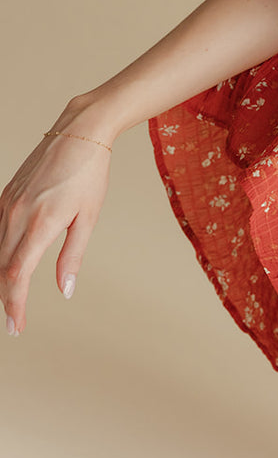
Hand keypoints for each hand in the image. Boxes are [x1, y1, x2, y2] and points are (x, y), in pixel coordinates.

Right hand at [0, 128, 111, 334]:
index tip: (18, 325)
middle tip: (15, 323)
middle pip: (3, 267)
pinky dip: (0, 254)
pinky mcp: (6, 196)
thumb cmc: (89, 174)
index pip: (18, 274)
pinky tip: (6, 266)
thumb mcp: (88, 218)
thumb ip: (73, 256)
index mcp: (41, 223)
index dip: (16, 304)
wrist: (78, 133)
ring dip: (3, 278)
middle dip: (7, 298)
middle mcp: (17, 214)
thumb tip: (65, 290)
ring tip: (12, 301)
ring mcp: (8, 203)